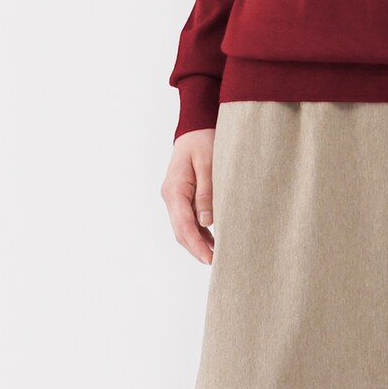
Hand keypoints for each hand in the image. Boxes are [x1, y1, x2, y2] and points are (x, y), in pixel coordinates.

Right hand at [162, 128, 215, 262]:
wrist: (195, 126)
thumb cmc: (203, 140)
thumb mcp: (208, 163)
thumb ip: (207, 192)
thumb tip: (206, 222)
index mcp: (174, 190)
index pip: (184, 225)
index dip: (197, 245)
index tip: (210, 259)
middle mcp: (170, 196)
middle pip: (181, 231)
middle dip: (196, 248)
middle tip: (216, 262)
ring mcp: (174, 197)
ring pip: (183, 227)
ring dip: (197, 242)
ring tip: (216, 255)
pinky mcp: (182, 195)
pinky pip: (187, 218)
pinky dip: (198, 231)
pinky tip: (211, 239)